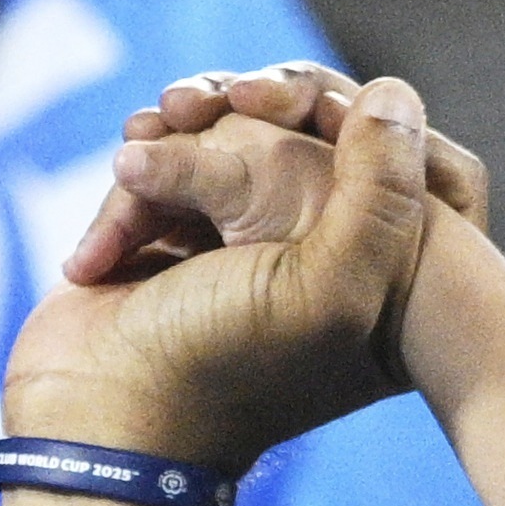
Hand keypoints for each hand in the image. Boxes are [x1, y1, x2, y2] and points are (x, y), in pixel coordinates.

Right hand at [7, 66, 447, 468]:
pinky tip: (125, 175)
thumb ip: (382, 191)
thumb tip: (393, 91)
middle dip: (253, 108)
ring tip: (142, 146)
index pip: (401, 160)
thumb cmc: (222, 361)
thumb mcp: (329, 288)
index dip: (354, 116)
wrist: (103, 413)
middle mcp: (327, 264)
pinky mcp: (183, 240)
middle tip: (209, 102)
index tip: (299, 108)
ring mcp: (251, 249)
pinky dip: (147, 163)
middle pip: (313, 137)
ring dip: (186, 131)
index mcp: (387, 287)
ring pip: (238, 140)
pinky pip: (178, 164)